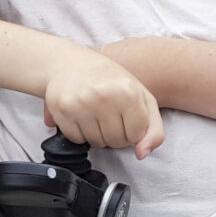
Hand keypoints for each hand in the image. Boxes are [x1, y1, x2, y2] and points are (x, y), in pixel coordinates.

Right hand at [42, 47, 164, 158]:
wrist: (68, 62)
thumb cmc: (109, 80)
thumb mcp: (140, 96)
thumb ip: (153, 128)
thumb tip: (142, 154)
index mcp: (129, 91)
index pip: (137, 135)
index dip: (132, 129)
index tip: (126, 115)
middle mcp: (105, 96)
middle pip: (116, 142)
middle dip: (115, 134)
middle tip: (109, 114)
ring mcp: (82, 103)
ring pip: (97, 143)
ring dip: (97, 135)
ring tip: (95, 113)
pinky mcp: (62, 110)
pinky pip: (77, 140)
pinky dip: (80, 133)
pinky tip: (80, 114)